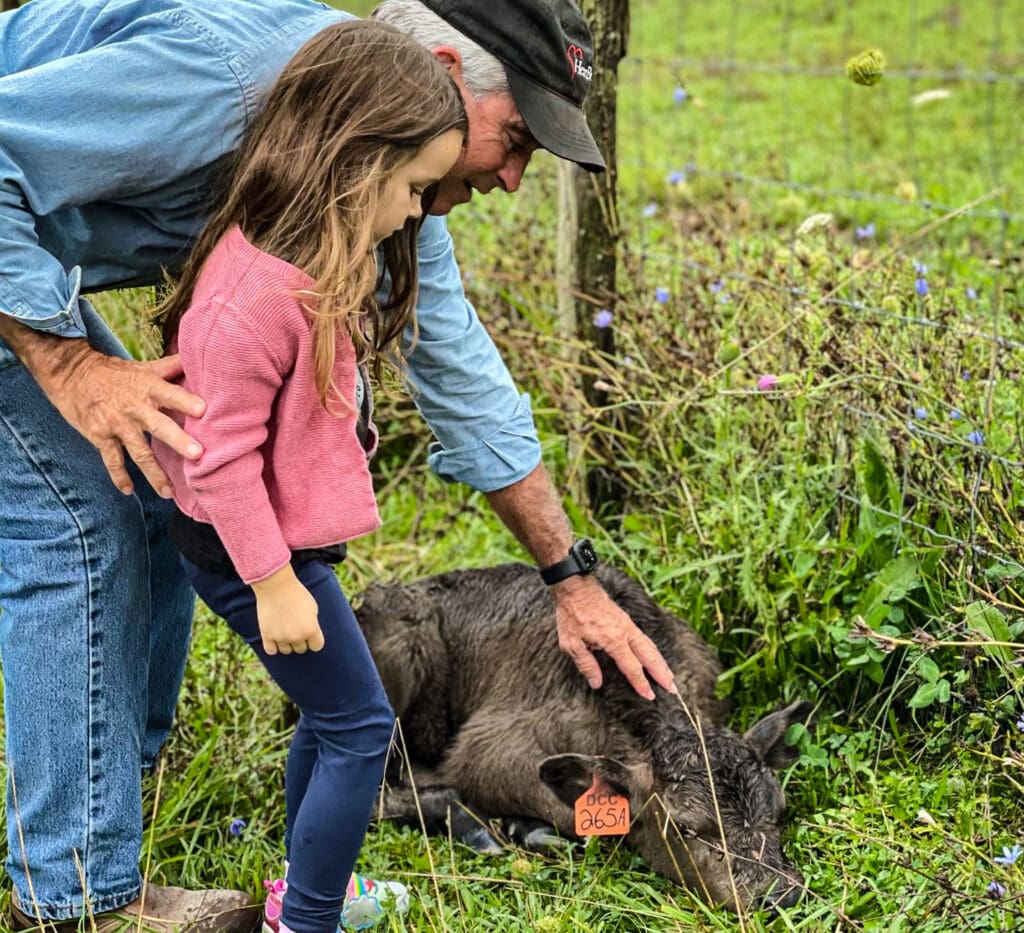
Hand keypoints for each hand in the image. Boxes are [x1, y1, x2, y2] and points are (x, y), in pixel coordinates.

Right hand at [28, 335, 204, 496]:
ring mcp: (117, 424)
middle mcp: (135, 408)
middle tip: (197, 454)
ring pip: (139, 452)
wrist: (71, 374)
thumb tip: (198, 356)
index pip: (171, 394)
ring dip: (154, 473)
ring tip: (169, 492)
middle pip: (159, 426)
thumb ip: (171, 367)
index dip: (186, 401)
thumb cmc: (115, 373)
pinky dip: (119, 476)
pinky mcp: (100, 436)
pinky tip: (128, 490)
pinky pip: (112, 460)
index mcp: (149, 388)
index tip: (203, 410)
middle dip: (178, 440)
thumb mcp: (143, 367)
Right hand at [251, 564, 325, 655]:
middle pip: (301, 649)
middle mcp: (297, 636)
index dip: (314, 639)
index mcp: (311, 629)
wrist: (276, 586)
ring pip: (287, 650)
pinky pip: (271, 651)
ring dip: (287, 643)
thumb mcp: (313, 608)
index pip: (317, 646)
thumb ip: (313, 624)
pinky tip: (274, 636)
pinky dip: (273, 646)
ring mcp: (281, 638)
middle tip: (295, 626)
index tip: (310, 631)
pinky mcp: (267, 636)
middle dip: (300, 639)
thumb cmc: (297, 594)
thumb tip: (311, 637)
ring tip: (284, 629)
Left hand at [552, 576, 676, 699]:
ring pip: (650, 646)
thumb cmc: (572, 615)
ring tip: (670, 677)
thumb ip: (586, 664)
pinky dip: (654, 651)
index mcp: (613, 640)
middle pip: (649, 656)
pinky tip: (655, 658)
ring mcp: (628, 625)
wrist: (577, 588)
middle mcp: (625, 632)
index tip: (650, 696)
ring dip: (661, 662)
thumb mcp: (571, 643)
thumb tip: (597, 683)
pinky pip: (645, 639)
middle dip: (662, 673)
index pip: (631, 666)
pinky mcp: (627, 621)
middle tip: (673, 689)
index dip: (641, 683)